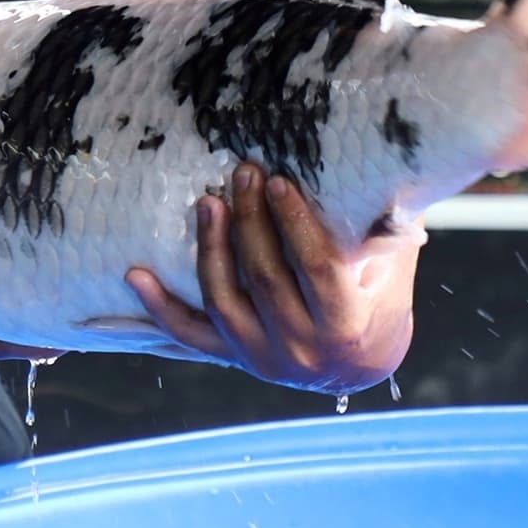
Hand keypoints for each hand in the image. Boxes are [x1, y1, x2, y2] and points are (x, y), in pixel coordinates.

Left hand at [126, 163, 418, 394]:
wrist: (361, 360)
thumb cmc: (379, 293)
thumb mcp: (392, 262)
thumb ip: (383, 225)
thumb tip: (383, 167)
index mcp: (346, 327)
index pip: (317, 269)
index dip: (294, 224)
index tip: (278, 181)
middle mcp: (302, 350)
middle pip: (265, 278)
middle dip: (251, 220)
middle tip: (243, 173)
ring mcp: (262, 358)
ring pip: (224, 301)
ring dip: (210, 248)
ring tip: (207, 203)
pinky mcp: (232, 356)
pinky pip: (190, 334)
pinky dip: (160, 306)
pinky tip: (136, 275)